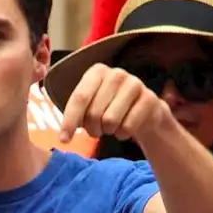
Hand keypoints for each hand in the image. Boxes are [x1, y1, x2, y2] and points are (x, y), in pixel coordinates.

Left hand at [59, 63, 173, 144]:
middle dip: (92, 129)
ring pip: (110, 121)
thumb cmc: (108, 107)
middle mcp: (116, 74)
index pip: (79, 98)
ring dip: (108, 131)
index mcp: (97, 72)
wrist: (144, 110)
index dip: (70, 121)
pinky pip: (128, 127)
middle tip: (96, 130)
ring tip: (110, 127)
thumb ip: (75, 114)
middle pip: (94, 112)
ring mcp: (135, 84)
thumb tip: (63, 136)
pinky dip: (122, 134)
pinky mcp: (150, 99)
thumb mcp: (89, 106)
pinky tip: (124, 129)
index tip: (63, 140)